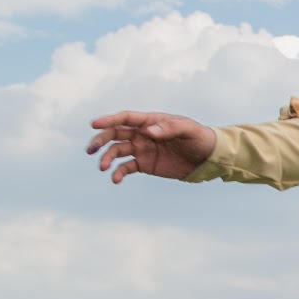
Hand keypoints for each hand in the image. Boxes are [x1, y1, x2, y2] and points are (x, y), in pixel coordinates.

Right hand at [86, 111, 218, 183]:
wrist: (207, 158)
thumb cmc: (199, 138)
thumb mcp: (188, 130)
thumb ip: (169, 128)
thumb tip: (148, 131)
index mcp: (151, 122)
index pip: (126, 118)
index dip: (109, 120)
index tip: (94, 124)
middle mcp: (142, 134)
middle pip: (115, 134)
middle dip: (101, 140)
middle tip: (91, 149)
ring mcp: (141, 149)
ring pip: (117, 151)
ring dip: (107, 158)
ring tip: (103, 167)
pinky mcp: (144, 164)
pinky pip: (126, 168)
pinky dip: (118, 173)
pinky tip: (115, 179)